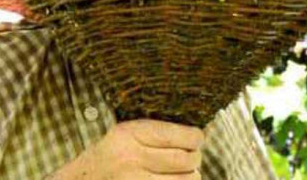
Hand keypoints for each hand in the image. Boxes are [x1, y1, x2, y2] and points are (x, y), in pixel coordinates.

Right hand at [64, 119, 204, 178]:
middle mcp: (131, 158)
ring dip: (190, 177)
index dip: (196, 138)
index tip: (198, 139)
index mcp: (130, 133)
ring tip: (185, 174)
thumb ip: (153, 132)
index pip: (179, 135)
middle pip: (185, 160)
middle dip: (195, 159)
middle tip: (193, 158)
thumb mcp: (123, 134)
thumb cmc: (108, 156)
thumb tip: (197, 136)